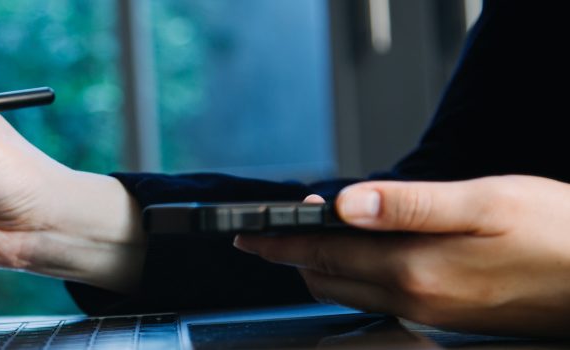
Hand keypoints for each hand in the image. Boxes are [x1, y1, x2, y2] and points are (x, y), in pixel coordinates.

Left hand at [234, 175, 569, 337]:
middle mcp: (417, 301)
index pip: (326, 254)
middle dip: (295, 254)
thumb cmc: (560, 232)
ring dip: (324, 267)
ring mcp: (432, 317)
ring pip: (353, 294)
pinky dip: (357, 278)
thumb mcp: (486, 203)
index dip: (282, 240)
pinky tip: (363, 257)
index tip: (249, 233)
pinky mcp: (449, 320)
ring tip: (309, 238)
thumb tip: (346, 204)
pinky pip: (382, 301)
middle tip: (271, 230)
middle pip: (330, 280)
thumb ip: (409, 204)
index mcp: (417, 270)